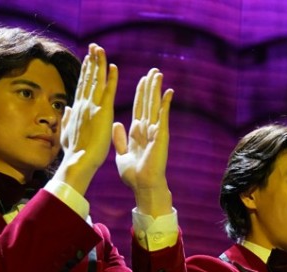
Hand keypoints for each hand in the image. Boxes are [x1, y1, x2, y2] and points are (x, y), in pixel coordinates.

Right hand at [52, 44, 118, 195]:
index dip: (85, 72)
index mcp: (77, 110)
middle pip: (88, 79)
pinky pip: (108, 91)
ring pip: (96, 80)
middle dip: (90, 62)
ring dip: (99, 63)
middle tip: (93, 47)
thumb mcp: (67, 132)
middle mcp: (83, 105)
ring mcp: (92, 107)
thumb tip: (66, 109)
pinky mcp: (103, 112)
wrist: (79, 161)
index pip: (82, 87)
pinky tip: (113, 66)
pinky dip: (110, 78)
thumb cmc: (74, 152)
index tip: (87, 60)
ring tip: (100, 49)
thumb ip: (67, 118)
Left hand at [114, 68, 173, 216]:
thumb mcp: (122, 154)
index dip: (140, 94)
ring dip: (156, 89)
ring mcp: (155, 131)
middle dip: (149, 87)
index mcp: (136, 132)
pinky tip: (168, 91)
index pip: (139, 108)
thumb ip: (120, 138)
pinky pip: (163, 116)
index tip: (142, 80)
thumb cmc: (133, 175)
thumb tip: (117, 124)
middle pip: (148, 103)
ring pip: (155, 105)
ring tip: (158, 74)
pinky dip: (166, 103)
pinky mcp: (161, 135)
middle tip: (153, 71)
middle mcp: (147, 129)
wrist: (143, 186)